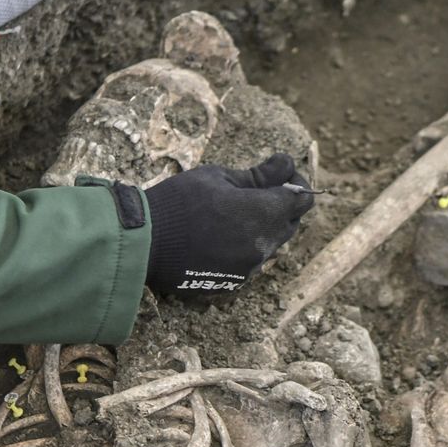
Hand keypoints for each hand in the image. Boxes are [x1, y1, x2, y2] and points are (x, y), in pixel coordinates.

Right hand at [143, 152, 314, 299]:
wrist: (145, 244)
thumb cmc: (179, 202)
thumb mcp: (218, 177)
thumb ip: (259, 175)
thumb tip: (288, 164)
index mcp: (263, 215)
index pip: (302, 199)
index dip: (296, 184)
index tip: (279, 174)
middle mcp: (262, 246)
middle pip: (289, 224)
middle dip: (280, 206)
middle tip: (256, 191)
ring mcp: (248, 268)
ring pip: (270, 245)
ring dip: (262, 228)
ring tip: (232, 215)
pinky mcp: (233, 282)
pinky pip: (250, 261)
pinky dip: (244, 247)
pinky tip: (219, 236)